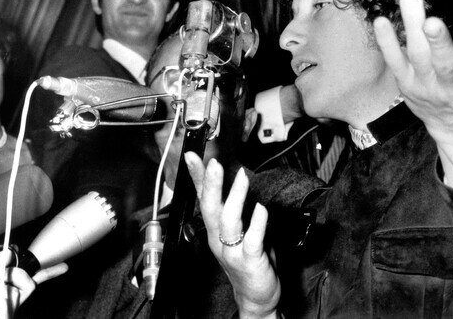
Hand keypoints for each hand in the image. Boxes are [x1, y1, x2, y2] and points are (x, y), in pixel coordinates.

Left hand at [0, 250, 67, 318]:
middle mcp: (12, 301)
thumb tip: (8, 255)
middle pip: (20, 274)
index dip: (49, 272)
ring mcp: (11, 309)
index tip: (65, 267)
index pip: (31, 279)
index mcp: (5, 292)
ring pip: (7, 285)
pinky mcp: (8, 315)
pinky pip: (2, 298)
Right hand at [185, 152, 280, 318]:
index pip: (202, 198)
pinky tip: (260, 208)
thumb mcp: (234, 229)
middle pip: (209, 208)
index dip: (197, 176)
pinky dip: (256, 223)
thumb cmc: (246, 258)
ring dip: (234, 198)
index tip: (192, 155)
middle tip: (213, 162)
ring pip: (228, 222)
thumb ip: (232, 206)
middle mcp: (218, 239)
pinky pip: (252, 240)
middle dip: (209, 184)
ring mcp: (232, 251)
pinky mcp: (250, 261)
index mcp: (214, 229)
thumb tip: (233, 177)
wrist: (255, 296)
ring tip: (241, 177)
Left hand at [373, 0, 452, 188]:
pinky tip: (380, 19)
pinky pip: (393, 62)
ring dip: (410, 29)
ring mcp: (423, 85)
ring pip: (416, 57)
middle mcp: (449, 86)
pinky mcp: (405, 83)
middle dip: (439, 43)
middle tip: (433, 20)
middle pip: (443, 64)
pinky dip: (386, 42)